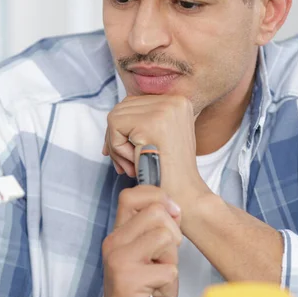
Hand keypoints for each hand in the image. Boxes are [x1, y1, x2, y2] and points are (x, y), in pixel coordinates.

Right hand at [98, 185, 181, 296]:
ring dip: (171, 260)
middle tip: (164, 260)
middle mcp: (114, 242)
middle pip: (157, 211)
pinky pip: (169, 269)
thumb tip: (174, 208)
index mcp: (119, 234)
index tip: (170, 219)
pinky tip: (153, 295)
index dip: (159, 199)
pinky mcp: (127, 280)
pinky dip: (169, 285)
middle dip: (173, 235)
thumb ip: (159, 232)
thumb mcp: (151, 258)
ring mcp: (118, 260)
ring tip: (157, 278)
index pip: (133, 194)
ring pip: (165, 236)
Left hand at [103, 95, 210, 222]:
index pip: (134, 103)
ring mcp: (164, 109)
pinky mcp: (151, 122)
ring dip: (116, 146)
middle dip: (116, 138)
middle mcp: (174, 100)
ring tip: (131, 166)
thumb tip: (113, 118)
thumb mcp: (161, 137)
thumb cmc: (168, 173)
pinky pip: (115, 127)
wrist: (184, 195)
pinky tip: (133, 164)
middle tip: (124, 165)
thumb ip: (143, 122)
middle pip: (122, 107)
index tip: (121, 153)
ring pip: (115, 117)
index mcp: (178, 101)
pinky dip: (117, 148)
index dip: (122, 130)